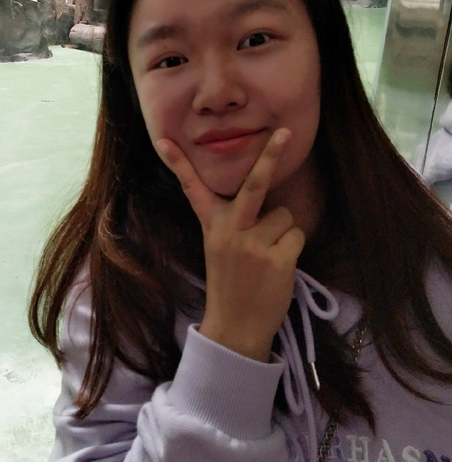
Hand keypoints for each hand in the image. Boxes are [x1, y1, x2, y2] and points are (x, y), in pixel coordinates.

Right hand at [157, 129, 304, 361]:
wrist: (235, 328)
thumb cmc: (231, 284)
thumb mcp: (219, 248)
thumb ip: (234, 222)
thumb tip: (263, 200)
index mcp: (212, 226)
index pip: (192, 189)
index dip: (179, 163)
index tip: (165, 140)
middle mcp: (230, 230)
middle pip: (255, 185)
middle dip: (270, 155)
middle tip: (284, 133)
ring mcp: (254, 244)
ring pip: (285, 216)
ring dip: (283, 232)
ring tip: (268, 255)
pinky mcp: (277, 259)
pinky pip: (296, 236)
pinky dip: (292, 248)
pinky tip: (278, 267)